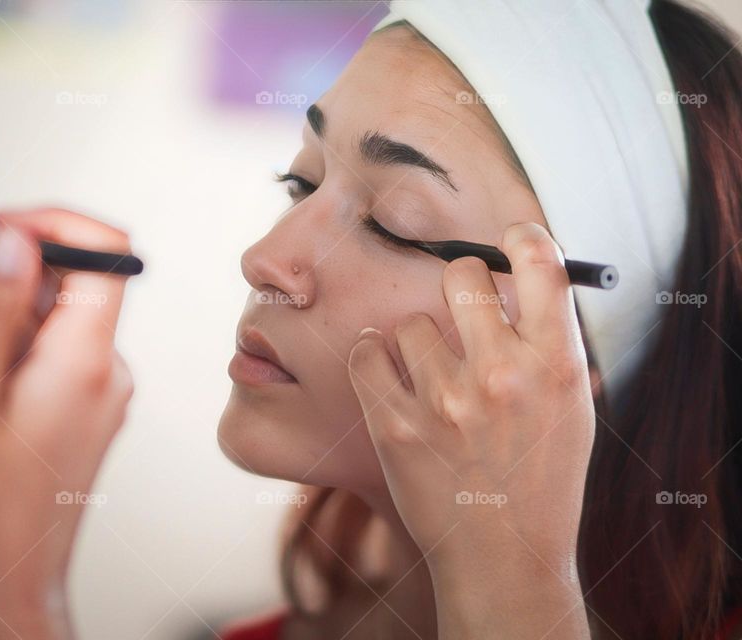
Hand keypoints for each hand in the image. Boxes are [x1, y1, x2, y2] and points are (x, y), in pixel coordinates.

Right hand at [0, 210, 134, 638]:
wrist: (6, 583)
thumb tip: (17, 241)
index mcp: (86, 360)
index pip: (104, 252)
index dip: (51, 225)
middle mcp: (101, 369)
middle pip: (50, 285)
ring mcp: (89, 389)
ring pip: (29, 323)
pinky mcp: (72, 406)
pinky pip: (30, 358)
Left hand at [347, 222, 594, 637]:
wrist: (502, 556)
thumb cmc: (540, 477)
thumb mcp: (570, 408)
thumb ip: (547, 342)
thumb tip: (516, 276)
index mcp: (557, 366)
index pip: (541, 263)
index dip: (522, 237)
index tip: (508, 237)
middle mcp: (502, 375)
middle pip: (463, 274)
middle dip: (458, 282)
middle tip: (458, 305)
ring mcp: (445, 401)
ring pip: (410, 321)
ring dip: (416, 340)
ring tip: (430, 377)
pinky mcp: (395, 425)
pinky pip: (366, 354)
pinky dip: (372, 357)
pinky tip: (385, 370)